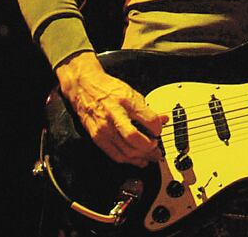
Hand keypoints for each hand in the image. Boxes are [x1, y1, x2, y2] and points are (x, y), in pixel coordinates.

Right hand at [55, 52, 167, 166]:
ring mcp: (105, 128)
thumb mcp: (132, 93)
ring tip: (150, 156)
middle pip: (136, 139)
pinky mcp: (97, 137)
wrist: (84, 87)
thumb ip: (147, 110)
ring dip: (142, 157)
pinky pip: (115, 155)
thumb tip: (163, 120)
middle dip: (150, 147)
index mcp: (127, 102)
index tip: (159, 131)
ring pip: (126, 151)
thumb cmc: (108, 89)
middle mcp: (115, 115)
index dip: (158, 129)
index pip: (150, 121)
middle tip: (156, 147)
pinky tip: (137, 160)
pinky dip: (129, 160)